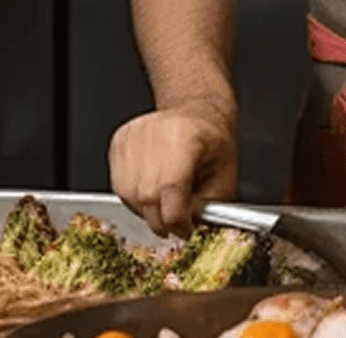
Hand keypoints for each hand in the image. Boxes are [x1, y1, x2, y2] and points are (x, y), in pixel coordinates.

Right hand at [110, 106, 237, 236]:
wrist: (197, 115)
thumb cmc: (213, 145)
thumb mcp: (226, 177)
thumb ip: (208, 208)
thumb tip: (189, 227)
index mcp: (187, 138)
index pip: (171, 189)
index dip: (177, 220)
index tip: (186, 230)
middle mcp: (155, 132)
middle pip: (147, 196)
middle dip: (162, 220)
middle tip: (176, 224)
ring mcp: (133, 136)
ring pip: (128, 195)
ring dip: (147, 210)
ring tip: (167, 201)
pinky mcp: (119, 141)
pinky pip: (119, 185)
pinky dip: (135, 197)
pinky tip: (153, 188)